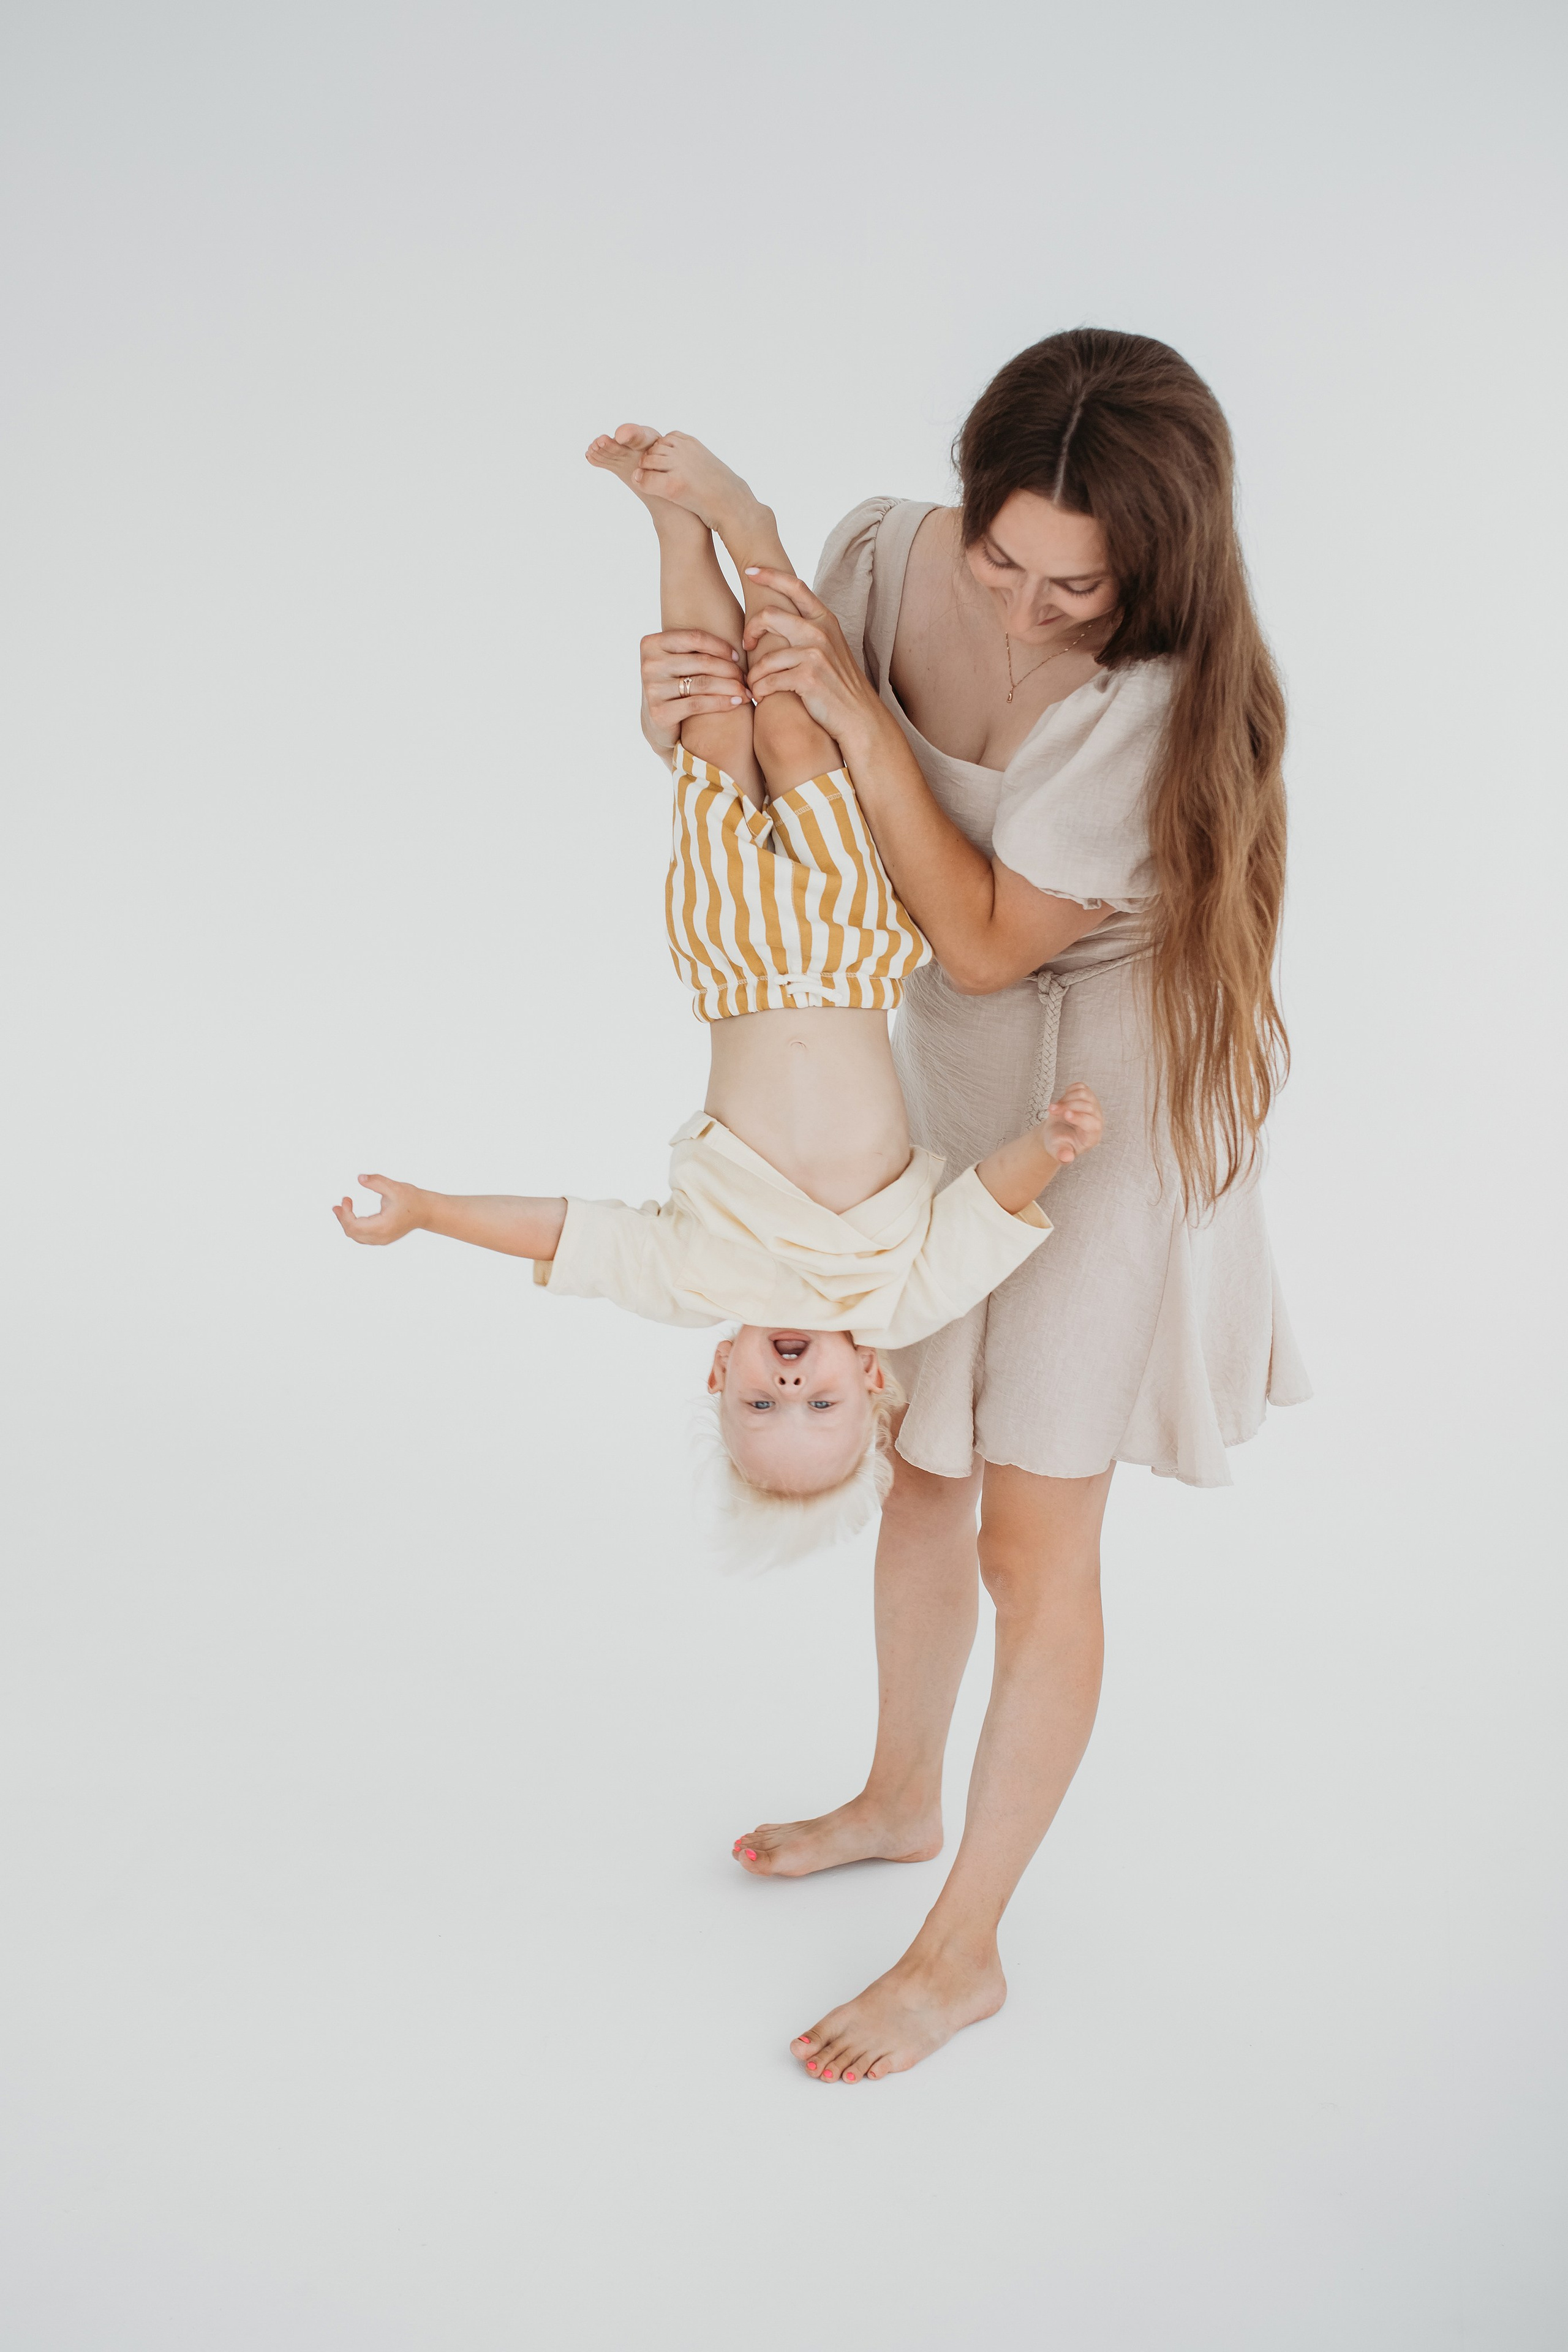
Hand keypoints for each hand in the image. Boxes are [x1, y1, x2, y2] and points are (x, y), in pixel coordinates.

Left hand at [332, 1174, 427, 1245]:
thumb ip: (376, 1181)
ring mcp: (382, 1240)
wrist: (426, 1211)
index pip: (354, 1225)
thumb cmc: (412, 1199)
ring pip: (356, 1237)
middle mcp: (381, 1236)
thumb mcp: (394, 1187)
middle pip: (352, 1233)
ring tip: (340, 1209)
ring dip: (346, 1223)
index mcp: (383, 1226)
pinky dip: (354, 1227)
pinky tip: (351, 1215)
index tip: (345, 1199)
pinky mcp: (383, 1239)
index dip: (345, 1213)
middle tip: (338, 1204)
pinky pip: (362, 1237)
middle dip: (342, 1218)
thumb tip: (360, 1178)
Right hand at [640, 628, 748, 752]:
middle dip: (730, 670)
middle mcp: (649, 664)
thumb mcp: (678, 661)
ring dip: (731, 687)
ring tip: (746, 691)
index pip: (694, 637)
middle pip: (701, 661)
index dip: (720, 646)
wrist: (658, 723)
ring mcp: (652, 689)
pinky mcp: (660, 713)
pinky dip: (722, 702)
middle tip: (746, 678)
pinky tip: (737, 703)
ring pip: (703, 683)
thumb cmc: (675, 685)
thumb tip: (738, 626)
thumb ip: (693, 645)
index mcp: (651, 643)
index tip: (737, 656)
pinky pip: (699, 704)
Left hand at [739, 566, 881, 746]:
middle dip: (751, 630)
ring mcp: (815, 654)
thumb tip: (779, 615)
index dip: (770, 575)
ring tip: (754, 685)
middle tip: (747, 646)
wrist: (859, 717)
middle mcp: (820, 632)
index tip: (750, 571)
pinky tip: (762, 697)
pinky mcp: (808, 677)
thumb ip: (809, 629)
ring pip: (765, 656)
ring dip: (754, 674)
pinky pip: (769, 680)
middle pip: (769, 615)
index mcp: (825, 620)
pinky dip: (760, 690)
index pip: (795, 586)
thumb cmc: (839, 685)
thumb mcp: (829, 648)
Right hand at [1037, 1082, 1103, 1165]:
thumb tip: (1067, 1157)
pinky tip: (1062, 1101)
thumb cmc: (1058, 1143)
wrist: (1056, 1132)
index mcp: (1092, 1136)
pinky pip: (1080, 1086)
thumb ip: (1062, 1155)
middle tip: (1050, 1110)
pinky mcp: (1087, 1096)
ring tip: (1053, 1108)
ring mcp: (1093, 1106)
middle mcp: (1097, 1120)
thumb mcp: (1057, 1150)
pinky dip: (1069, 1090)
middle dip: (1067, 1106)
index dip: (1080, 1118)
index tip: (1065, 1114)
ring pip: (1083, 1094)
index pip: (1093, 1124)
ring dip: (1065, 1098)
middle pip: (1088, 1106)